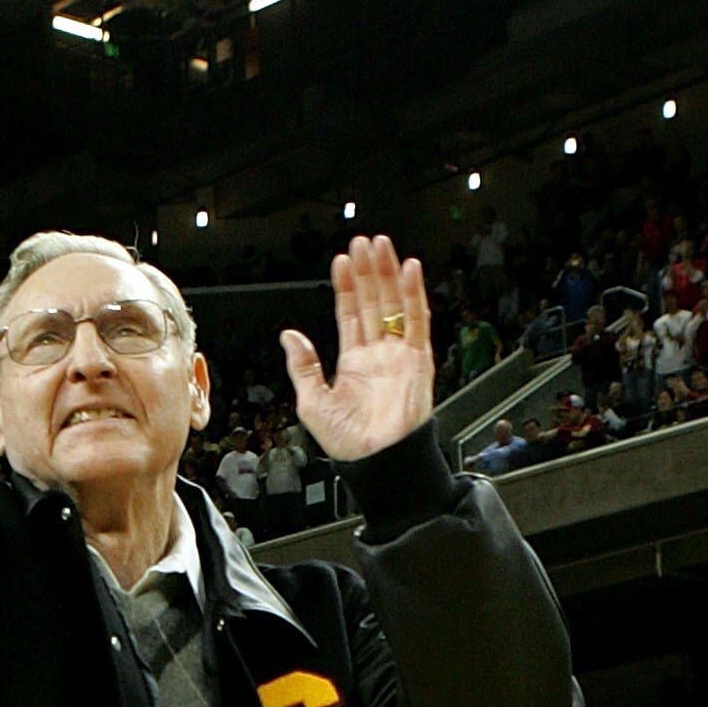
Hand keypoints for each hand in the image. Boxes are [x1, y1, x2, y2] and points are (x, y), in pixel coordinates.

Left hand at [281, 237, 433, 461]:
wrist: (378, 463)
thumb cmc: (349, 444)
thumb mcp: (311, 402)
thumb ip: (302, 366)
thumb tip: (289, 336)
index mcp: (353, 363)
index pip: (349, 314)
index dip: (345, 287)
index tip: (340, 261)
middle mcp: (378, 354)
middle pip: (372, 302)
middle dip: (367, 271)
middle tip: (362, 242)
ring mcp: (399, 354)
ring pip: (394, 304)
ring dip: (387, 274)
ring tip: (379, 246)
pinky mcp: (418, 360)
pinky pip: (417, 320)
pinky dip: (414, 294)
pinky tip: (408, 270)